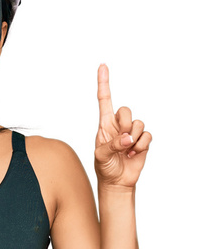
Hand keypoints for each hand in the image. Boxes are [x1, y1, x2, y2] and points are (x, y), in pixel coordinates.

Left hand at [94, 63, 151, 188]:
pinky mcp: (142, 141)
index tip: (102, 66)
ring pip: (139, 123)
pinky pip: (147, 135)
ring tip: (126, 151)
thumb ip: (112, 145)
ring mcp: (131, 132)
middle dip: (124, 124)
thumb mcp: (101, 156)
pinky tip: (133, 154)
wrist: (117, 182)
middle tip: (121, 139)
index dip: (103, 83)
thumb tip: (128, 137)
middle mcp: (118, 125)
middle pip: (125, 109)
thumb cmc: (105, 167)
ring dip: (133, 139)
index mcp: (104, 125)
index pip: (104, 100)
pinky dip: (141, 146)